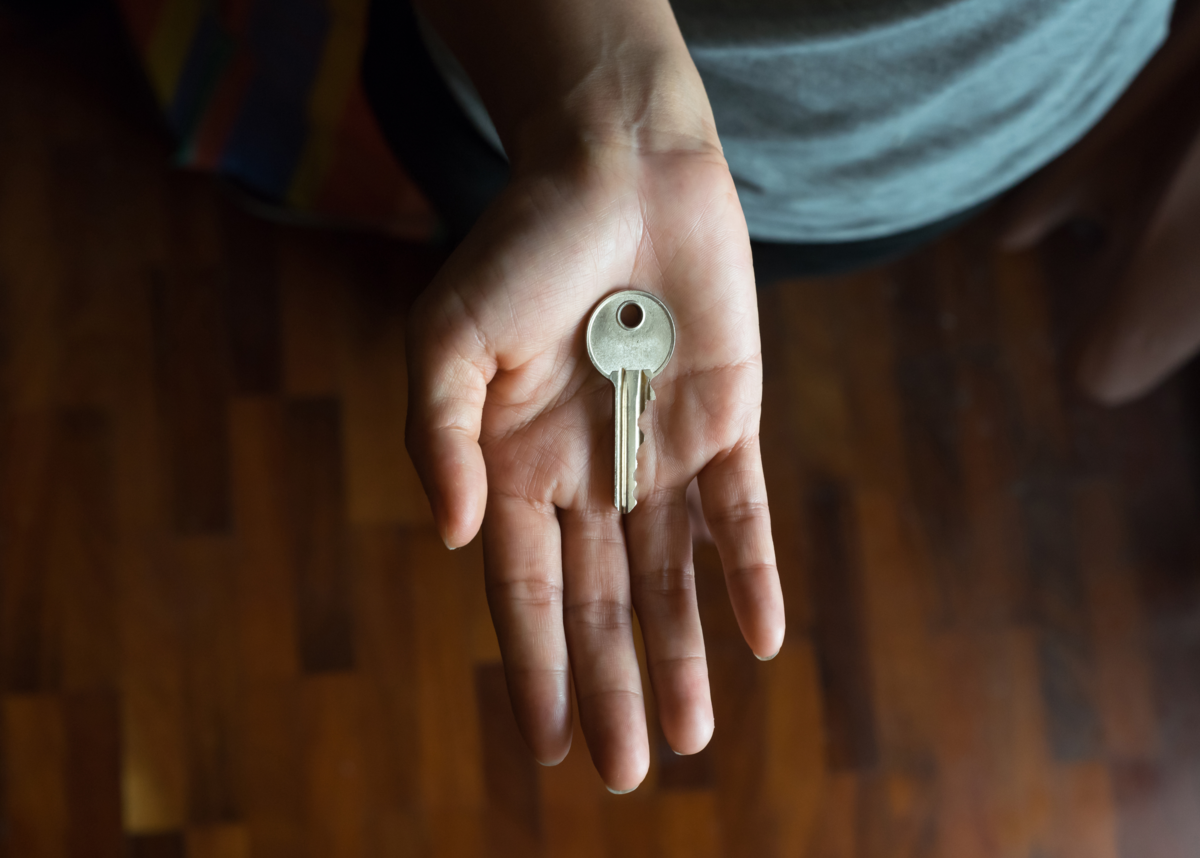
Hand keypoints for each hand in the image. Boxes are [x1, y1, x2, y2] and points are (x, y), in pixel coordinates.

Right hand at [404, 141, 784, 791]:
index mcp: (514, 464)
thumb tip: (454, 541)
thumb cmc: (522, 243)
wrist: (618, 165)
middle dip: (612, 685)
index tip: (550, 744)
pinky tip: (759, 640)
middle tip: (624, 774)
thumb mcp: (446, 337)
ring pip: (674, 576)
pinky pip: (741, 512)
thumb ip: (438, 440)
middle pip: (601, 601)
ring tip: (690, 738)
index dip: (535, 667)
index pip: (524, 590)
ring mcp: (659, 453)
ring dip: (683, 654)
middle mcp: (588, 473)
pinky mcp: (726, 421)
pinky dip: (750, 572)